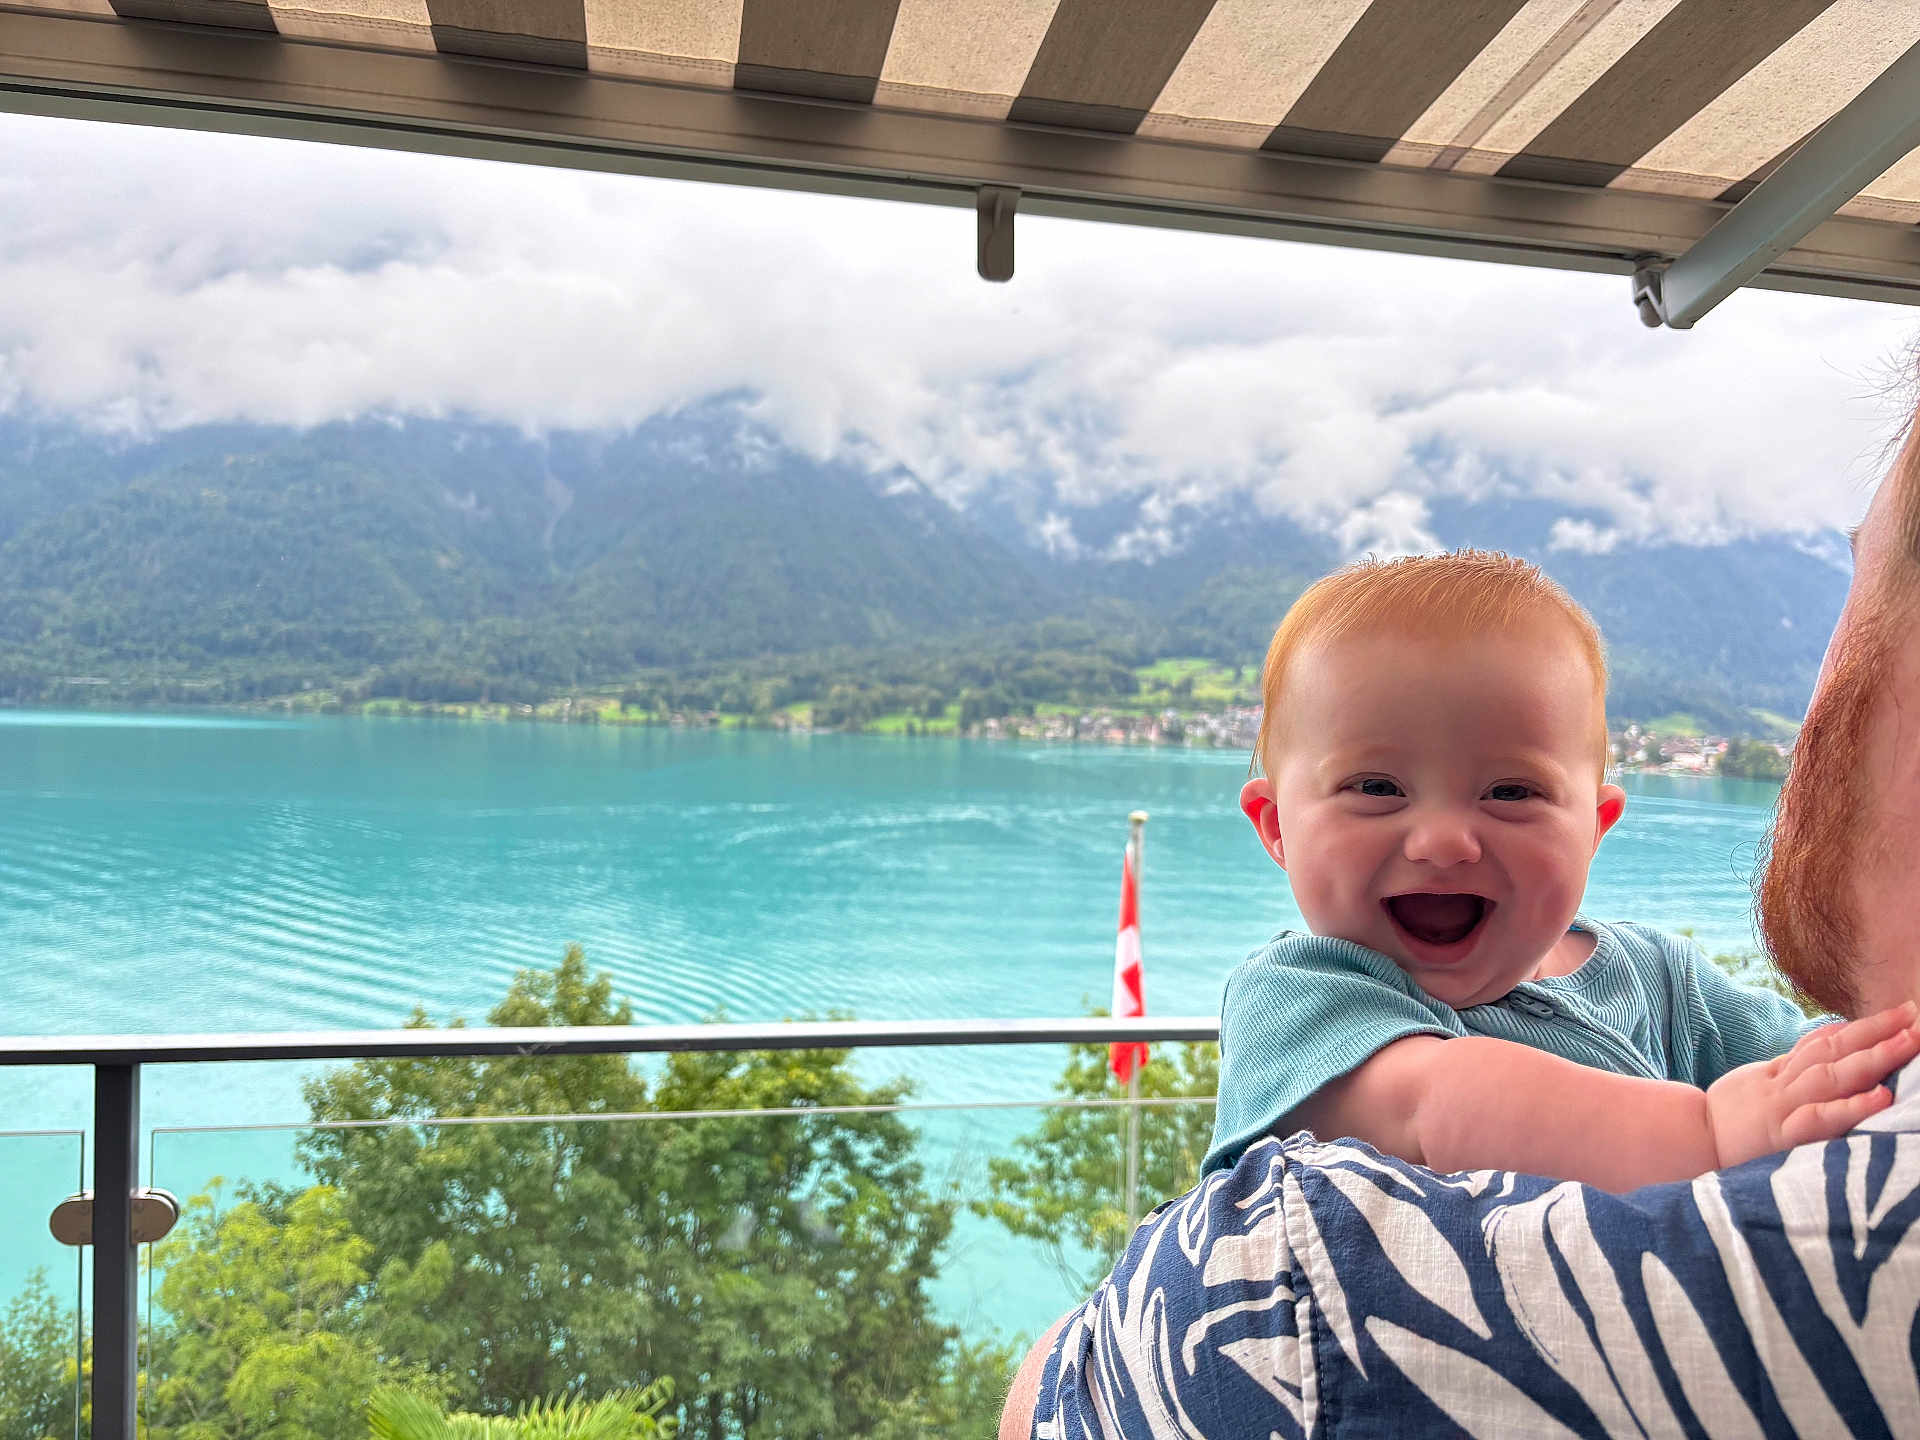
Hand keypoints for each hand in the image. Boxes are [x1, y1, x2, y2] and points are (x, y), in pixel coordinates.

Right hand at [1706, 1001, 1919, 1169]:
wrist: (1691, 1139)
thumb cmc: (1728, 1118)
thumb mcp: (1756, 1084)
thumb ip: (1791, 1068)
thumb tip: (1828, 1044)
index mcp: (1780, 1073)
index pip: (1823, 1042)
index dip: (1859, 1027)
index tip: (1895, 1013)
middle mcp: (1787, 1085)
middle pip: (1835, 1051)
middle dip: (1876, 1032)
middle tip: (1911, 1014)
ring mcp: (1785, 1106)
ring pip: (1834, 1075)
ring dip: (1874, 1057)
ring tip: (1909, 1041)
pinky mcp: (1784, 1134)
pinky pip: (1821, 1118)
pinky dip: (1852, 1106)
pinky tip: (1882, 1097)